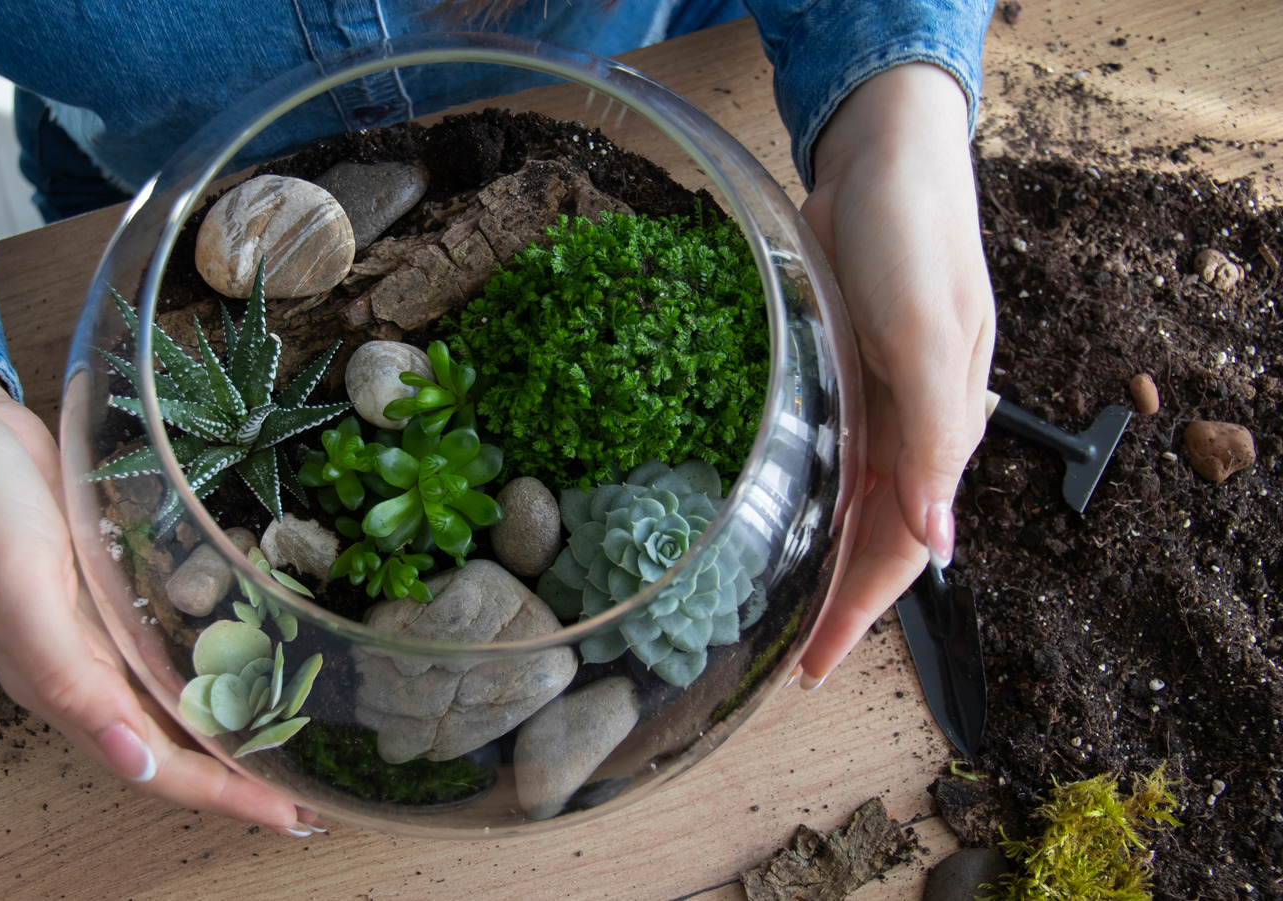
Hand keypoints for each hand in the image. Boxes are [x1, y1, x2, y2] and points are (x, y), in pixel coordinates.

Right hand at [0, 337, 317, 834]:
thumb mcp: (15, 586)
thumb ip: (65, 678)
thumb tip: (131, 764)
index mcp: (59, 681)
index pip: (155, 765)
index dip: (223, 795)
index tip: (294, 816)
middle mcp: (81, 665)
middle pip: (172, 742)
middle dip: (238, 773)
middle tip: (311, 791)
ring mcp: (92, 624)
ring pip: (171, 696)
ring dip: (228, 723)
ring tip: (295, 735)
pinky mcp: (103, 581)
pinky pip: (163, 639)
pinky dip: (208, 658)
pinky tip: (249, 654)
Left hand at [793, 63, 995, 685]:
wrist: (887, 161)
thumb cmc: (914, 243)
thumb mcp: (926, 340)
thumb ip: (932, 439)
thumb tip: (939, 545)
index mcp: (939, 435)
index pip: (901, 552)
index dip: (857, 614)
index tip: (809, 668)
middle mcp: (908, 431)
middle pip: (870, 539)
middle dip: (830, 599)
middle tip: (774, 651)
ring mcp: (872, 402)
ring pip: (843, 503)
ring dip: (812, 552)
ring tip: (764, 597)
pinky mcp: (839, 371)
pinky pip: (823, 453)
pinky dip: (798, 492)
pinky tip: (764, 507)